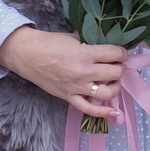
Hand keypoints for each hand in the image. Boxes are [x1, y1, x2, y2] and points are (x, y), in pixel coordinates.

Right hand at [0, 27, 127, 120]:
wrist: (27, 54)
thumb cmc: (49, 43)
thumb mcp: (73, 37)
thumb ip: (91, 43)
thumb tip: (106, 48)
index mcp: (85, 53)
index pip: (115, 54)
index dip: (122, 53)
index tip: (121, 54)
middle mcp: (83, 72)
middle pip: (115, 73)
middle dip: (119, 68)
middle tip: (116, 65)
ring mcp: (76, 87)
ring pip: (107, 92)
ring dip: (115, 86)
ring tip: (112, 81)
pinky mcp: (69, 97)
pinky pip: (89, 109)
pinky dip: (103, 112)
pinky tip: (113, 111)